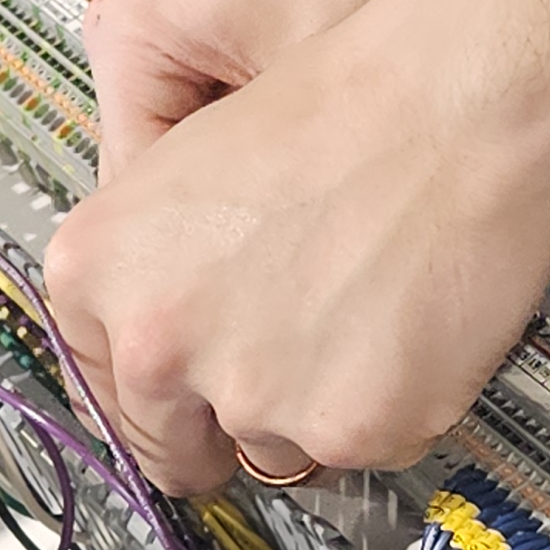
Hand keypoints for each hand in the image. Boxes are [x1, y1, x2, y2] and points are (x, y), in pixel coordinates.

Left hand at [44, 0, 549, 492]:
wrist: (454, 97)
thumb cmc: (343, 106)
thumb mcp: (182, 168)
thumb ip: (148, 276)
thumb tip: (161, 360)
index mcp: (96, 274)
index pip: (108, 396)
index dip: (160, 402)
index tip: (191, 401)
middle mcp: (156, 347)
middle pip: (180, 450)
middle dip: (226, 424)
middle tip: (285, 369)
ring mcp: (252, 397)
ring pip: (276, 452)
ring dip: (312, 408)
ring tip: (360, 318)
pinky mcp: (349, 428)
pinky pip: (363, 452)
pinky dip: (388, 405)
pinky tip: (406, 328)